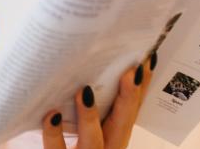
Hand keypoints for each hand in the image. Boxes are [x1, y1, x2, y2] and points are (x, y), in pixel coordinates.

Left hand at [39, 53, 155, 148]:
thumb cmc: (80, 141)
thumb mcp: (97, 127)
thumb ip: (100, 104)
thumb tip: (93, 64)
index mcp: (115, 136)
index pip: (132, 111)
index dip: (141, 89)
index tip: (147, 60)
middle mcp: (106, 147)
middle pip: (120, 126)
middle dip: (128, 99)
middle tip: (132, 72)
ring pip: (92, 140)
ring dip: (89, 116)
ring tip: (84, 92)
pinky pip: (57, 148)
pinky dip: (54, 132)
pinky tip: (51, 115)